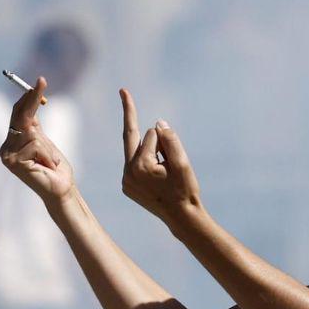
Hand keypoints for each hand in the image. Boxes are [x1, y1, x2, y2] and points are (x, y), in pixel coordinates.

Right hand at [0, 77, 74, 205]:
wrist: (60, 190)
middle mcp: (6, 148)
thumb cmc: (54, 168)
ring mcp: (7, 156)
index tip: (40, 82)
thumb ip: (34, 126)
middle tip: (42, 81)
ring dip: (47, 145)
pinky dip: (46, 153)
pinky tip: (47, 166)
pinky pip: (35, 144)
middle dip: (32, 99)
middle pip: (19, 116)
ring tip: (50, 161)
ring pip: (31, 132)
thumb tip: (30, 102)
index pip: (17, 114)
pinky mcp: (13, 163)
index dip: (27, 98)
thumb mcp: (44, 142)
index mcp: (12, 142)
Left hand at [120, 88, 202, 228]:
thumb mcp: (183, 162)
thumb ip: (170, 139)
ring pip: (137, 151)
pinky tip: (159, 176)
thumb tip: (157, 124)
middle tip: (123, 90)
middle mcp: (127, 173)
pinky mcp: (127, 186)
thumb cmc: (185, 190)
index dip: (165, 139)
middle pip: (133, 138)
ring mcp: (125, 181)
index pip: (151, 136)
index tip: (130, 97)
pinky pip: (135, 164)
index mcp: (139, 166)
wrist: (182, 218)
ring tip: (167, 172)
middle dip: (131, 116)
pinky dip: (146, 162)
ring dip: (151, 151)